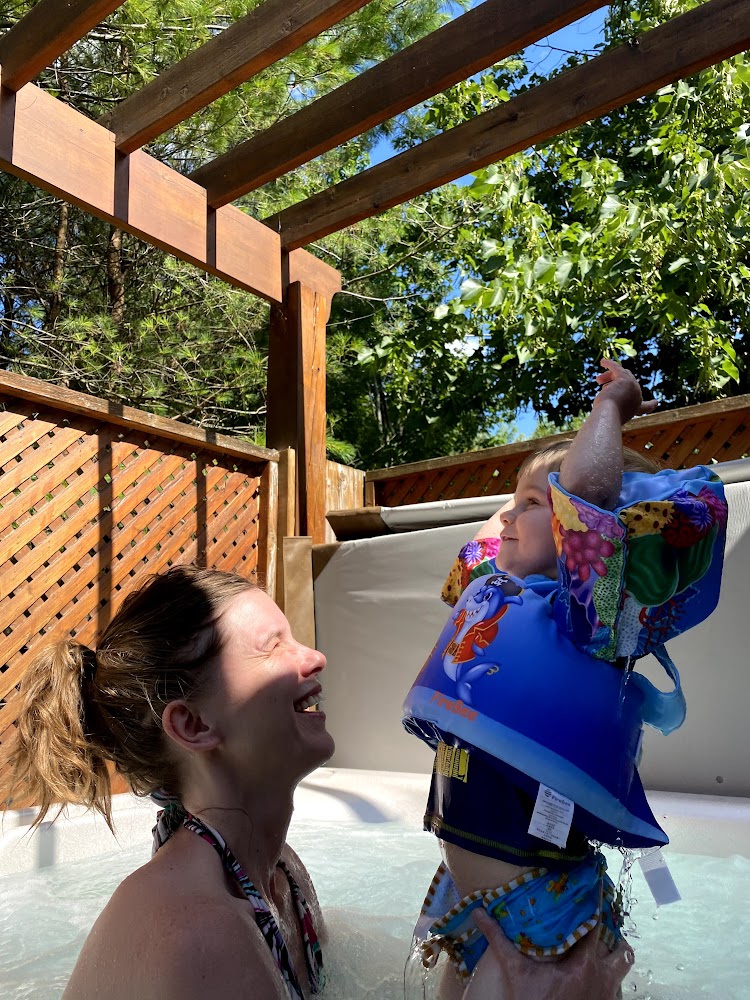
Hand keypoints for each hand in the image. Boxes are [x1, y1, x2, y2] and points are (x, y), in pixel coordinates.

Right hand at [463, 906, 634, 999]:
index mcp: (584, 963)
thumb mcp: (516, 972)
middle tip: (600, 923)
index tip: (598, 883)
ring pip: (624, 968)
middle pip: (621, 950)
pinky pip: (618, 987)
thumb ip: (500, 941)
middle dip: (615, 936)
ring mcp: (608, 994)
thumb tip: (479, 913)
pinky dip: (611, 977)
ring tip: (602, 949)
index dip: (597, 903)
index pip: (596, 925)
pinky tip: (596, 974)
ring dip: (616, 957)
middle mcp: (602, 977)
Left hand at [593, 358, 656, 424]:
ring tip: (598, 380)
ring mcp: (632, 387)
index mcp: (636, 409)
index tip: (655, 402)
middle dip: (615, 384)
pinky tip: (602, 361)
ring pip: (622, 375)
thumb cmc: (606, 419)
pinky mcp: (624, 379)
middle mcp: (637, 397)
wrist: (609, 416)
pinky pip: (616, 368)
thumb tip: (607, 398)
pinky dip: (609, 364)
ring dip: (609, 376)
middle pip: (628, 385)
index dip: (650, 404)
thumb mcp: (611, 414)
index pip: (645, 407)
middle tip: (601, 384)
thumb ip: (613, 407)